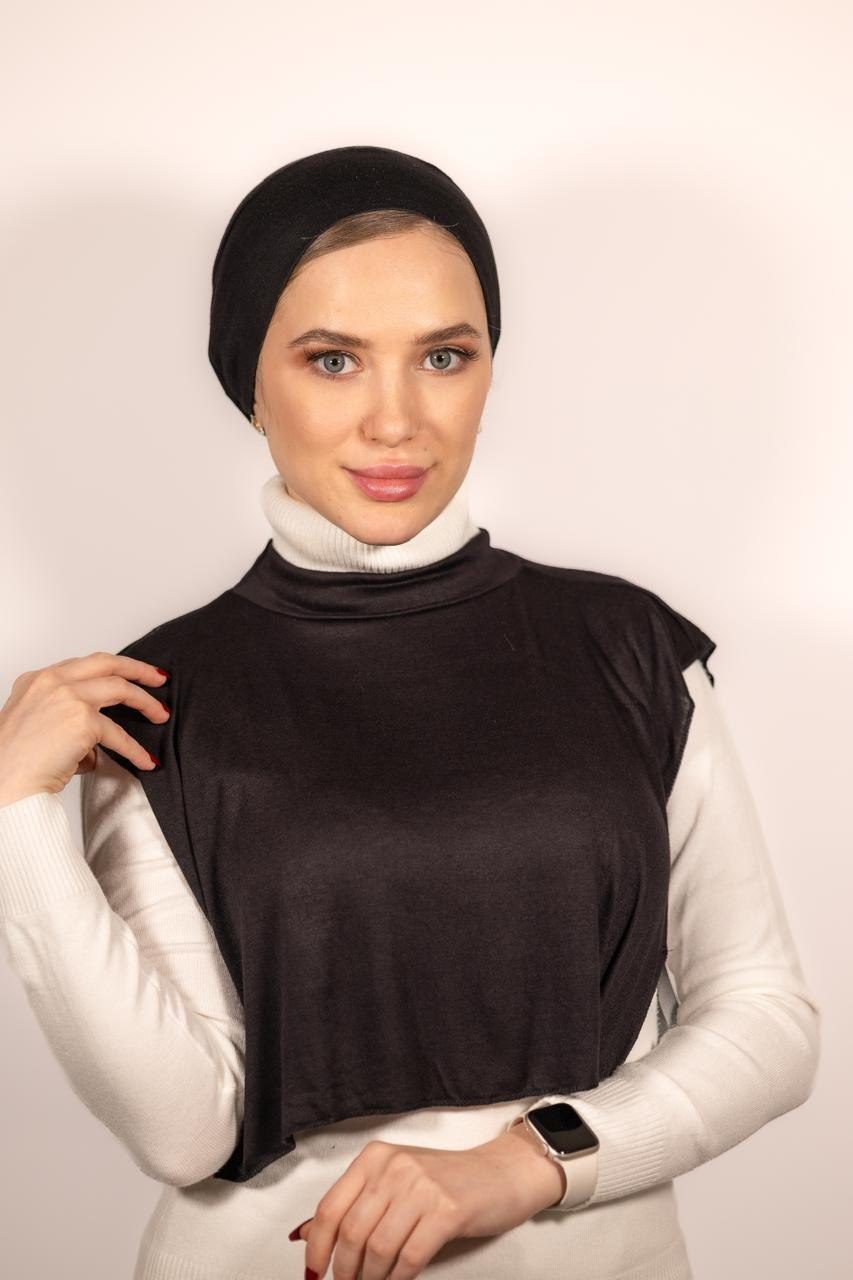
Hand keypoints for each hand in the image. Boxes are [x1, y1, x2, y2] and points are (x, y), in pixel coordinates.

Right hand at [0, 653, 169, 806]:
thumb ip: (64, 717)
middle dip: (138, 669)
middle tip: (158, 679)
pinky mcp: (82, 721)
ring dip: (146, 703)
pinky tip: (146, 760)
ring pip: (120, 689)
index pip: (84, 664)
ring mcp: (68, 697)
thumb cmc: (13, 762)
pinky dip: (135, 749)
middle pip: (107, 664)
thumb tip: (97, 736)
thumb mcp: (34, 724)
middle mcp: (52, 681)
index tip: (131, 672)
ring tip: (160, 715)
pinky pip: (118, 734)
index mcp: (37, 679)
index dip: (112, 667)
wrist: (2, 782)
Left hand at [289, 1126, 566, 1279]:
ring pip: (377, 1249)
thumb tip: (306, 1234)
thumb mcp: (394, 1183)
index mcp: (375, 1158)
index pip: (330, 1207)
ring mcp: (422, 1188)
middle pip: (351, 1232)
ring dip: (370, 1279)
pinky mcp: (447, 1212)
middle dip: (343, 1270)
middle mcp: (395, 1168)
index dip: (316, 1248)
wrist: (500, 1173)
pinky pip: (409, 1257)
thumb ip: (353, 1204)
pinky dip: (397, 1279)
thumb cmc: (446, 1181)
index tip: (313, 1272)